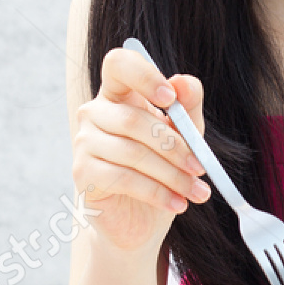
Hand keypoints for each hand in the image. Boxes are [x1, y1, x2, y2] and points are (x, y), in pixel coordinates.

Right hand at [72, 45, 211, 252]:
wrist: (139, 219)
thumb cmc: (160, 170)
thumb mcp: (183, 135)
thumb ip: (187, 107)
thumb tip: (184, 82)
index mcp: (118, 94)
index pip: (118, 64)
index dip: (143, 75)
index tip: (170, 99)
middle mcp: (94, 112)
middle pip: (133, 119)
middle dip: (175, 147)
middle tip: (201, 167)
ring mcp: (84, 142)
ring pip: (133, 152)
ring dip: (172, 175)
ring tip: (196, 192)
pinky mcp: (82, 173)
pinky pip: (124, 178)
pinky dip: (157, 193)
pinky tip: (177, 204)